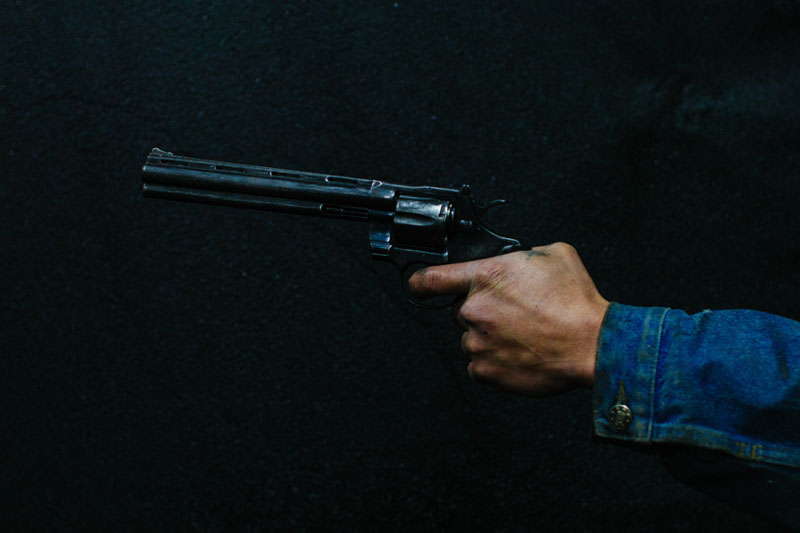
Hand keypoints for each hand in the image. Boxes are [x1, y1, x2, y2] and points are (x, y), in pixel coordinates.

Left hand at [408, 243, 608, 396]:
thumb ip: (521, 255)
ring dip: (490, 338)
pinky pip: (480, 366)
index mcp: (486, 276)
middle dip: (482, 311)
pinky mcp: (486, 371)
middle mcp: (475, 309)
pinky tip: (519, 354)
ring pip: (472, 339)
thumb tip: (515, 261)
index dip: (419, 282)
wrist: (591, 343)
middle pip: (461, 310)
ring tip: (523, 336)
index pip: (433, 278)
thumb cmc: (576, 301)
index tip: (415, 285)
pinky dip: (495, 362)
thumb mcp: (553, 255)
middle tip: (513, 314)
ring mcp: (478, 342)